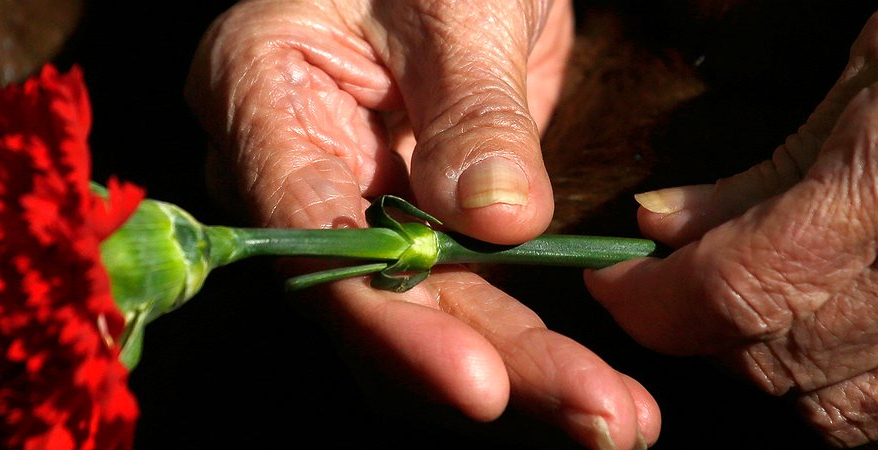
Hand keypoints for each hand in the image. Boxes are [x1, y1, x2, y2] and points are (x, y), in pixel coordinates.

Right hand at [186, 1, 658, 447]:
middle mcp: (288, 168)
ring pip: (421, 318)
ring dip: (521, 374)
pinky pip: (459, 302)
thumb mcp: (458, 2)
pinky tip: (594, 387)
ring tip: (619, 420)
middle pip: (372, 299)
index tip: (480, 382)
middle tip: (600, 421)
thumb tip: (499, 224)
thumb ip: (472, 108)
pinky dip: (525, 345)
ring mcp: (348, 205)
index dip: (391, 318)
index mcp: (257, 91)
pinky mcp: (410, 227)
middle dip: (489, 366)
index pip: (309, 232)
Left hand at [587, 0, 877, 444]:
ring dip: (776, 375)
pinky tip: (850, 329)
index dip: (652, 304)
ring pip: (847, 410)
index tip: (618, 284)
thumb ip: (781, 154)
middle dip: (702, 341)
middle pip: (782, 363)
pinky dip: (861, 386)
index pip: (745, 284)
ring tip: (760, 314)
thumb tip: (675, 225)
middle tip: (681, 293)